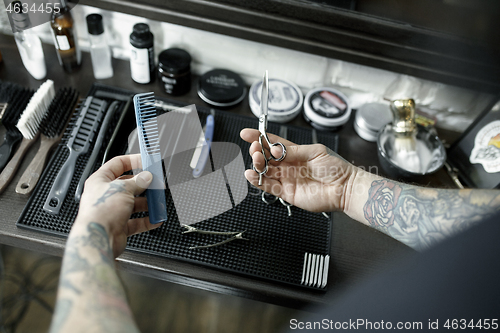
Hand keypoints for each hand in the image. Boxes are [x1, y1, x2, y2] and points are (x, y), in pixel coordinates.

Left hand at [75, 154, 161, 257]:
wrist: (97, 239)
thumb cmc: (100, 212)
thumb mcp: (122, 189)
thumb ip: (137, 182)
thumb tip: (146, 177)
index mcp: (101, 181)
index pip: (118, 164)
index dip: (134, 161)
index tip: (147, 162)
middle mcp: (106, 195)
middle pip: (129, 185)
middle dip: (144, 185)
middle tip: (157, 183)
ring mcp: (113, 211)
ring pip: (135, 204)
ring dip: (148, 204)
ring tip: (157, 202)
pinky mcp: (119, 226)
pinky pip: (137, 221)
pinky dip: (148, 220)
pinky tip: (156, 218)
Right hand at [240, 128, 357, 212]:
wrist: (344, 188)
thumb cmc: (335, 168)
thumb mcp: (315, 152)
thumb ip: (293, 151)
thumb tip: (275, 149)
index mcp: (295, 153)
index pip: (273, 144)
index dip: (259, 137)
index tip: (247, 133)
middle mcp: (288, 166)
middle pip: (266, 157)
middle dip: (257, 151)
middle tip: (255, 148)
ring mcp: (286, 179)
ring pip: (265, 171)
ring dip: (256, 165)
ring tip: (255, 159)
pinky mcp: (286, 193)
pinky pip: (268, 186)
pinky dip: (258, 181)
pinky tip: (251, 174)